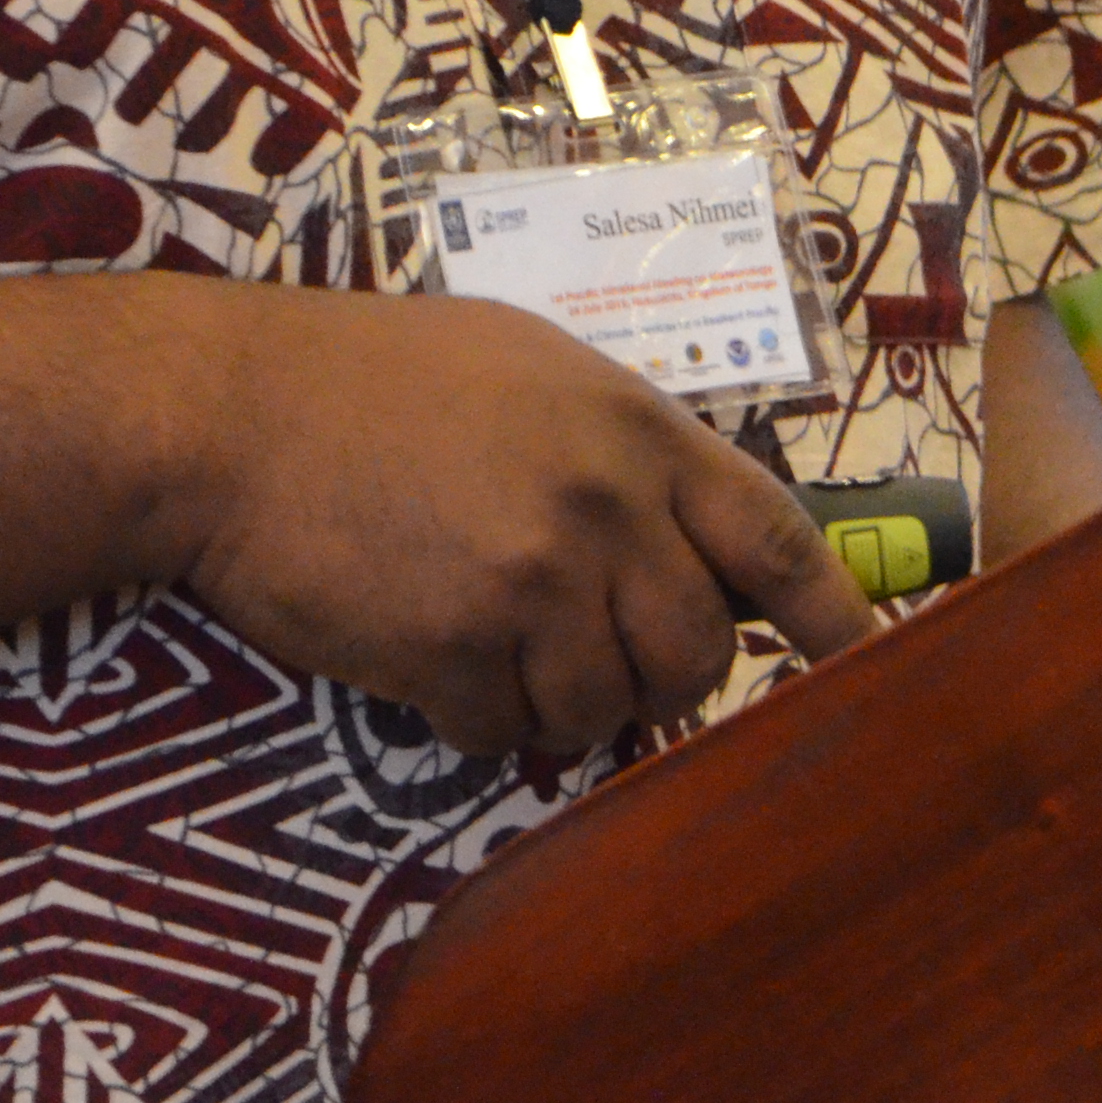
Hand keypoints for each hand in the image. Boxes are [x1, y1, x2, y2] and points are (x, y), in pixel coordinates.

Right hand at [173, 292, 879, 763]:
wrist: (231, 414)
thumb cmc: (373, 378)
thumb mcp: (530, 369)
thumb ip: (621, 452)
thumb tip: (686, 547)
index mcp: (634, 430)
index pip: (773, 535)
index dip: (831, 613)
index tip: (869, 665)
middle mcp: (601, 506)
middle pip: (696, 652)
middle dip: (659, 675)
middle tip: (594, 652)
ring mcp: (531, 580)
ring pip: (603, 710)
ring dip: (555, 701)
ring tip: (491, 640)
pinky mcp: (452, 648)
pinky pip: (501, 733)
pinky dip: (471, 716)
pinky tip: (425, 651)